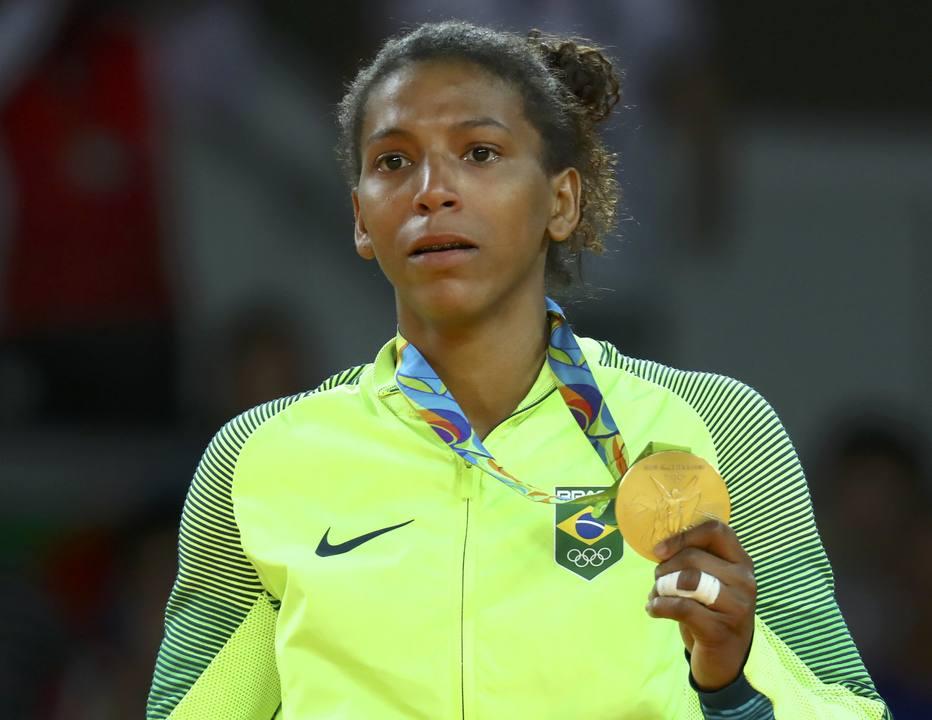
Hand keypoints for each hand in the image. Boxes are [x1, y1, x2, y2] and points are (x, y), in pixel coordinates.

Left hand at [645, 520, 756, 690]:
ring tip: (655, 595)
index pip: (716, 531)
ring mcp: (736, 606)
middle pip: (693, 557)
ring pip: (687, 580)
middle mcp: (744, 580)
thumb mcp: (710, 581)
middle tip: (657, 581)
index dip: (684, 536)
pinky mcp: (720, 629)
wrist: (725, 660)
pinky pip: (681, 607)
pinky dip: (659, 606)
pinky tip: (653, 609)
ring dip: (661, 586)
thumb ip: (695, 560)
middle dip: (665, 568)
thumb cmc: (711, 611)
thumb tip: (659, 548)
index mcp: (741, 562)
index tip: (660, 550)